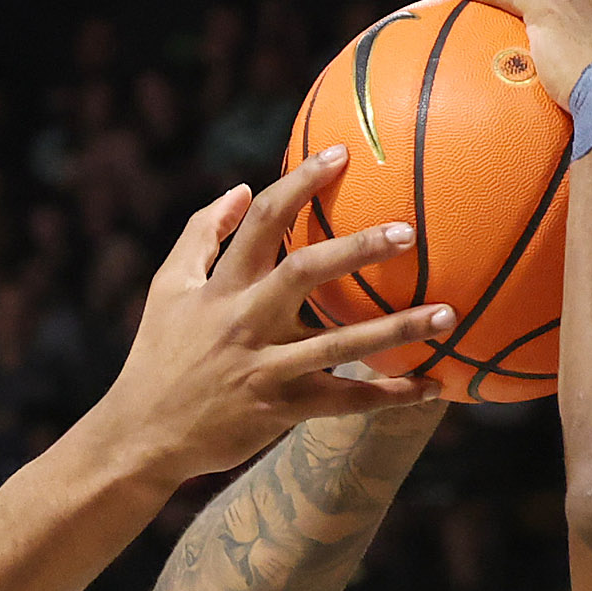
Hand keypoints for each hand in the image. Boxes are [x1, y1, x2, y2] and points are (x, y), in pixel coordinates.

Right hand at [93, 150, 452, 483]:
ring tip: (448, 314)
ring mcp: (266, 368)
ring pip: (340, 344)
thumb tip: (244, 188)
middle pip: (307, 272)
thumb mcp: (168, 288)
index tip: (341, 154)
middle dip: (359, 248)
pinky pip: (346, 402)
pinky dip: (391, 395)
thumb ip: (201, 234)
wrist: (143, 436)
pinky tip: (432, 385)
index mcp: (220, 286)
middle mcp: (245, 322)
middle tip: (409, 231)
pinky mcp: (281, 411)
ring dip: (397, 329)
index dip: (301, 184)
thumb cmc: (159, 356)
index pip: (262, 221)